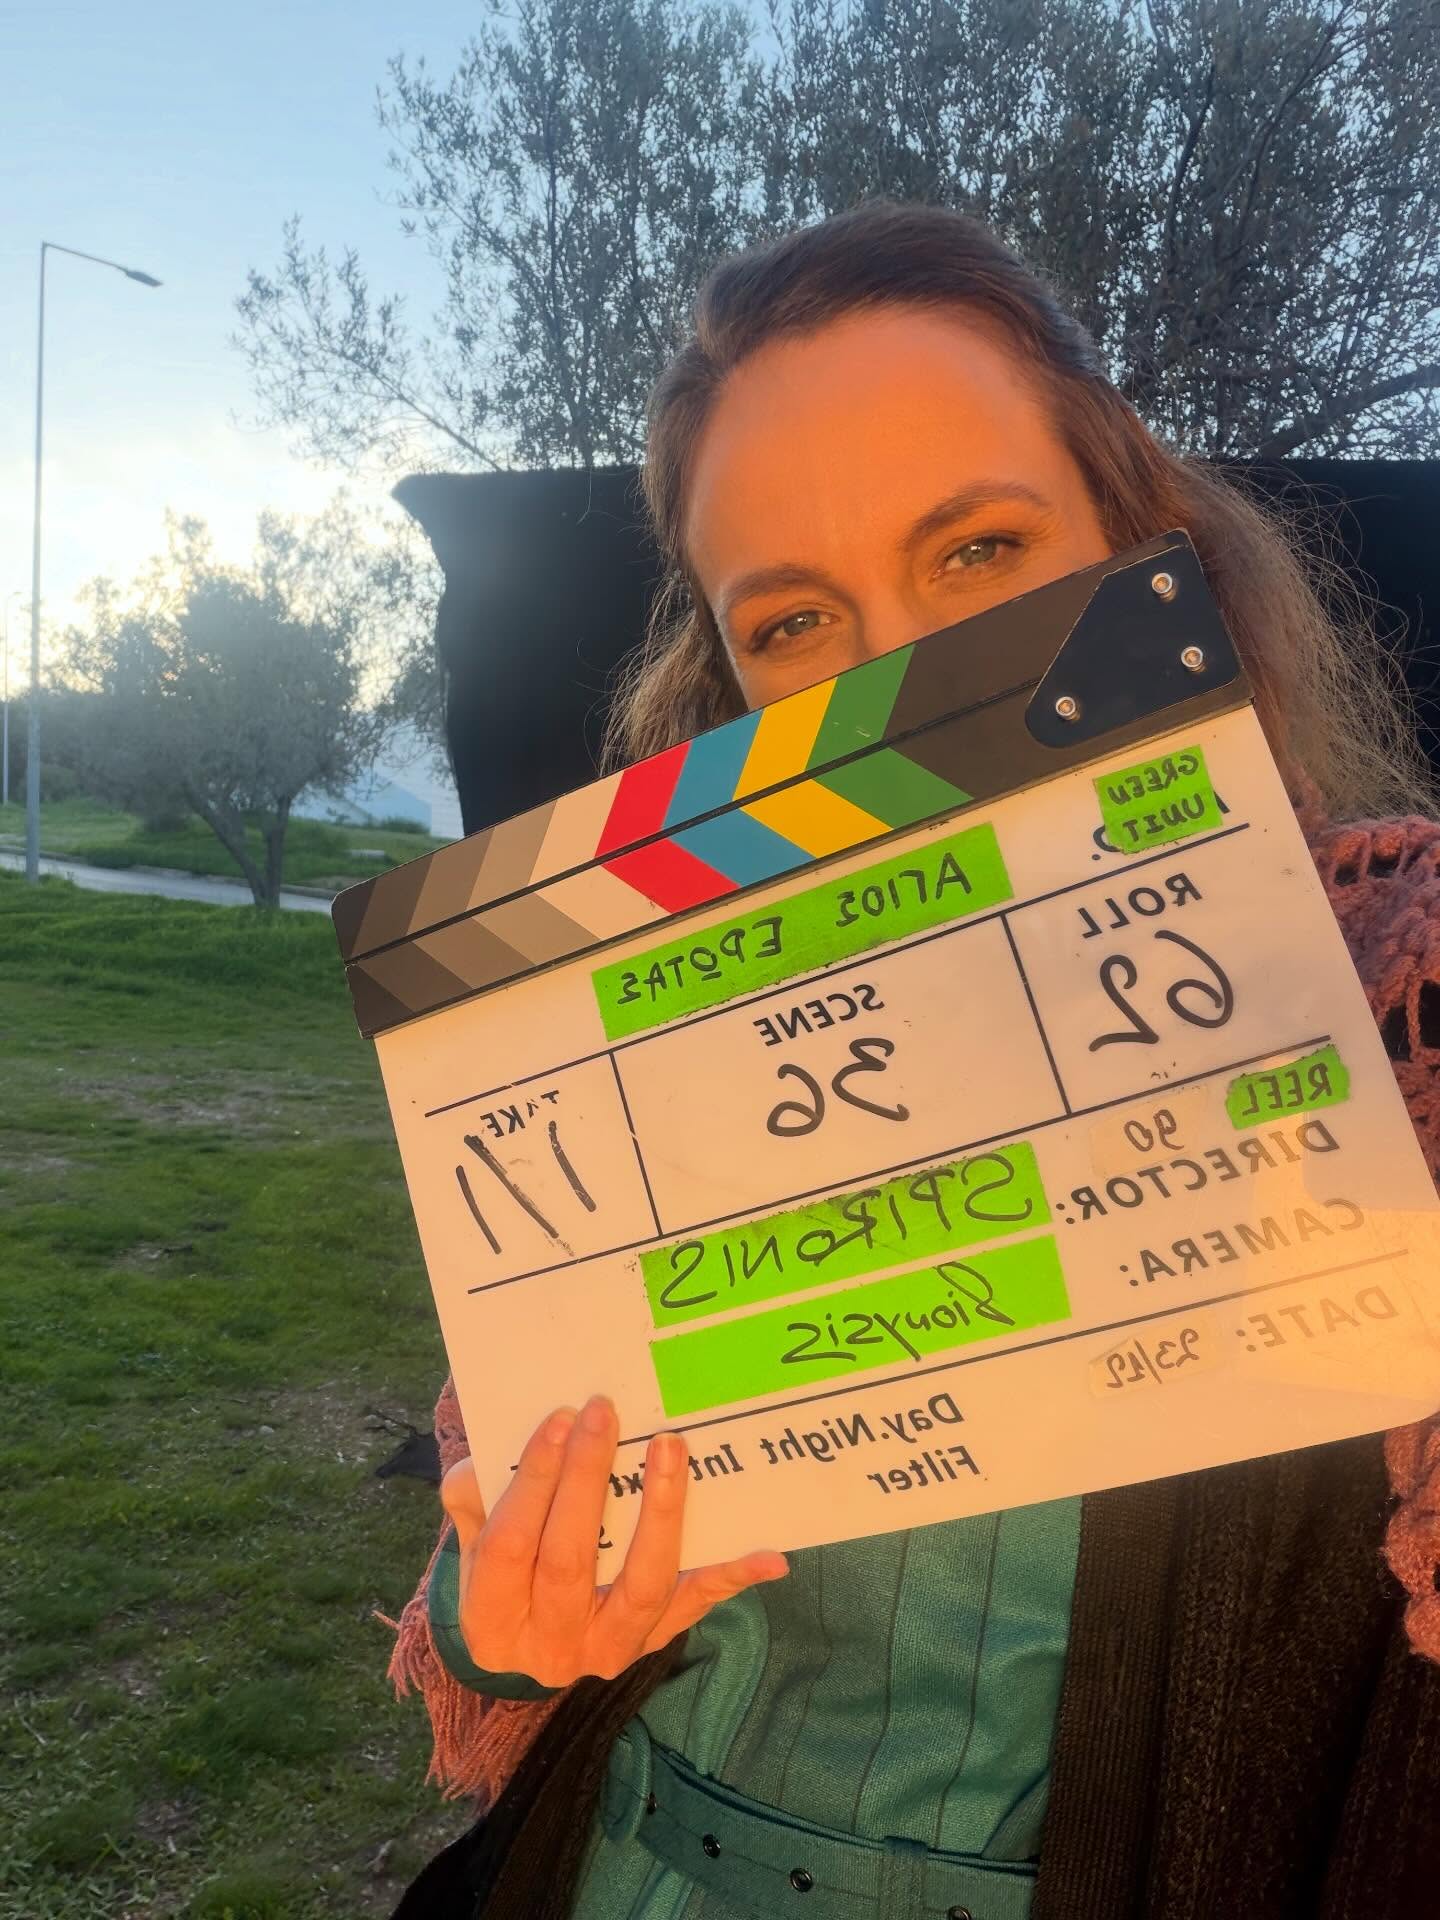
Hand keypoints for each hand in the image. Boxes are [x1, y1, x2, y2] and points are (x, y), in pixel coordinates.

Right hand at [440, 1394, 788, 1686]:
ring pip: (640, 1584)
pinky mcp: (653, 1641)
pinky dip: (732, 1579)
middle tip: (604, 1413)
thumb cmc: (501, 1572)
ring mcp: (607, 1650)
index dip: (534, 1480)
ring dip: (659, 1512)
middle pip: (569, 1560)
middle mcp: (548, 1647)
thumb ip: (472, 1498)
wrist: (530, 1645)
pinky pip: (695, 1606)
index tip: (558, 1418)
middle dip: (587, 1479)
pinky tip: (770, 1555)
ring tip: (670, 1448)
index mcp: (489, 1620)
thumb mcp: (470, 1539)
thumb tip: (484, 1459)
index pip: (510, 1545)